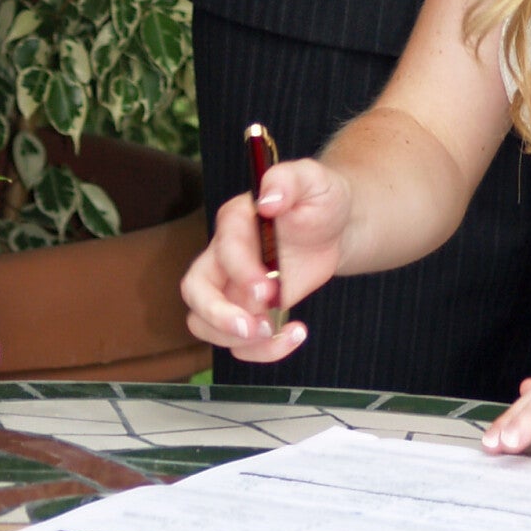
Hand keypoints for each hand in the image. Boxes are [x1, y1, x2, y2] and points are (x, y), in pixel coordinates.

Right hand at [180, 159, 351, 363]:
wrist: (334, 228)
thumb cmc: (320, 200)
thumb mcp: (313, 180)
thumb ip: (289, 180)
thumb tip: (268, 198)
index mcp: (236, 220)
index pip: (223, 250)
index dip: (241, 273)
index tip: (269, 289)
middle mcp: (224, 255)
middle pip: (195, 291)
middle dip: (219, 316)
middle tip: (258, 328)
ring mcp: (232, 287)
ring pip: (205, 323)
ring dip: (237, 340)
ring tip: (279, 333)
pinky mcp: (247, 310)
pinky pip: (237, 342)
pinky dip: (263, 350)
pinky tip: (295, 334)